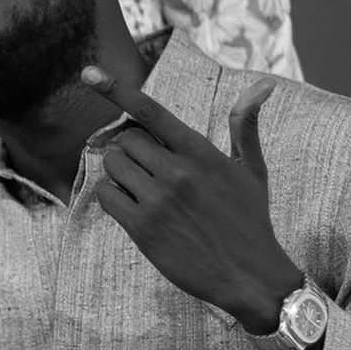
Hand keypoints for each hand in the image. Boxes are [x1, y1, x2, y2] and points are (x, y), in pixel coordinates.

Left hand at [80, 67, 300, 331]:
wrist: (250, 276)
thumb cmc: (249, 219)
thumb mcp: (251, 169)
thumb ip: (244, 126)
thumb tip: (262, 85)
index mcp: (201, 153)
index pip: (151, 112)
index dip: (116, 90)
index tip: (88, 73)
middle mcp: (177, 173)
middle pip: (125, 139)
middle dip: (131, 150)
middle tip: (150, 168)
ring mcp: (158, 201)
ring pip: (112, 165)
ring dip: (120, 172)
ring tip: (145, 188)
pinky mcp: (143, 228)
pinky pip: (106, 196)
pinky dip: (113, 197)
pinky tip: (134, 206)